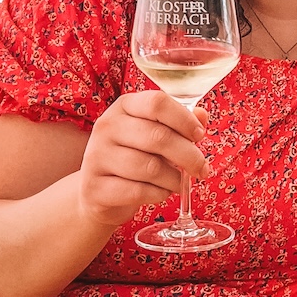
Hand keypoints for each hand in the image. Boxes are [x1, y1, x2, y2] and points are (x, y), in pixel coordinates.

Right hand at [76, 90, 210, 227]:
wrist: (100, 192)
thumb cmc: (136, 156)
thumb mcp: (157, 133)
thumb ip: (180, 122)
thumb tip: (201, 115)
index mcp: (124, 106)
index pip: (157, 102)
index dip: (185, 119)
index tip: (199, 135)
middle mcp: (106, 126)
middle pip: (158, 136)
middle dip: (189, 156)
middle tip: (201, 168)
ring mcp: (97, 157)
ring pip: (150, 167)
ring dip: (174, 179)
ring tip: (178, 182)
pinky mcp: (95, 187)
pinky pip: (138, 191)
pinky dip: (158, 194)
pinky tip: (161, 192)